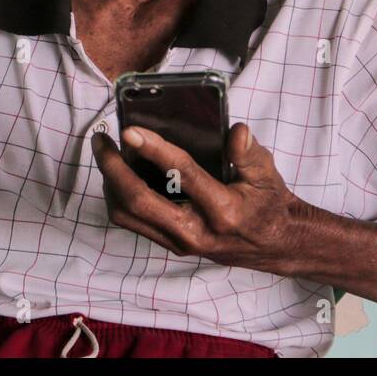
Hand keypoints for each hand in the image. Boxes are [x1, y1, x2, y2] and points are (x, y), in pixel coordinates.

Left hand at [91, 122, 309, 274]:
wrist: (274, 245)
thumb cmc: (268, 204)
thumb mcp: (267, 174)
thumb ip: (249, 152)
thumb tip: (236, 131)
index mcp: (223, 210)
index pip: (182, 175)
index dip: (154, 150)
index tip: (130, 130)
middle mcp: (196, 231)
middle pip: (138, 201)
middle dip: (113, 169)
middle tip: (101, 141)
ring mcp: (181, 243)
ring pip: (128, 216)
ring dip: (111, 184)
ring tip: (106, 154)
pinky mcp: (172, 245)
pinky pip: (134, 223)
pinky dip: (120, 197)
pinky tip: (119, 174)